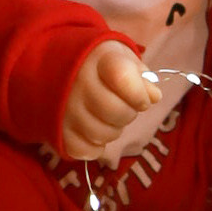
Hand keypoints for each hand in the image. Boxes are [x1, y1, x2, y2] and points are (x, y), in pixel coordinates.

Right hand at [58, 39, 162, 162]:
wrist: (61, 66)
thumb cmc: (102, 65)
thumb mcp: (125, 60)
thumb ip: (142, 77)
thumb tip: (154, 96)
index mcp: (99, 59)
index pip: (124, 78)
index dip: (139, 95)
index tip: (142, 99)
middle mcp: (78, 82)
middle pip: (116, 112)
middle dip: (128, 114)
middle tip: (124, 108)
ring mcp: (65, 108)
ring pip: (101, 134)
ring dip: (113, 131)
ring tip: (108, 118)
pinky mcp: (58, 130)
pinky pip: (85, 150)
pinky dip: (95, 147)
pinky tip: (93, 130)